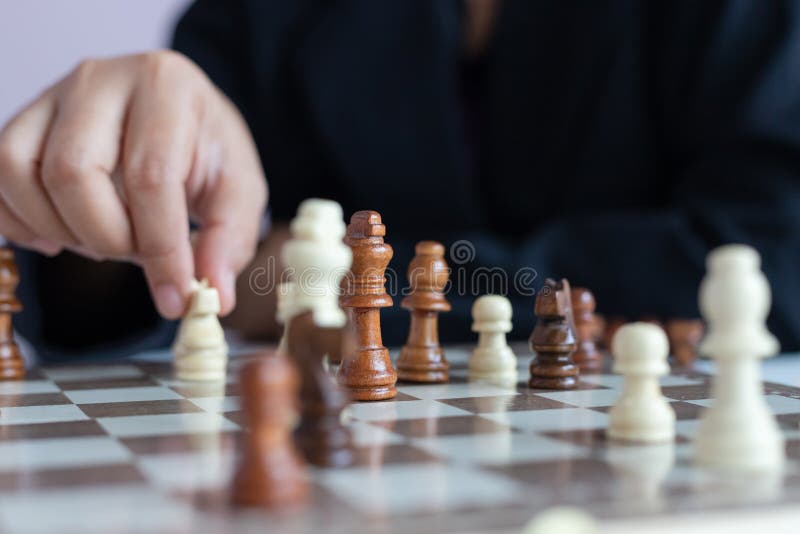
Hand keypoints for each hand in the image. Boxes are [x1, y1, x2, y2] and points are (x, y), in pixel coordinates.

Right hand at [0, 51, 266, 317]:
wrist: (178, 117)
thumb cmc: (207, 151)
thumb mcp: (239, 189)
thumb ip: (229, 239)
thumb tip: (212, 297)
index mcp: (165, 85)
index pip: (150, 176)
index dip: (161, 248)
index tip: (176, 296)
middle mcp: (100, 79)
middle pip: (72, 172)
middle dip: (106, 237)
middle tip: (138, 254)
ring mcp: (52, 97)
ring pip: (20, 171)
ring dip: (62, 230)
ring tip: (108, 239)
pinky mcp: (23, 121)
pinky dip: (22, 222)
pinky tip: (64, 235)